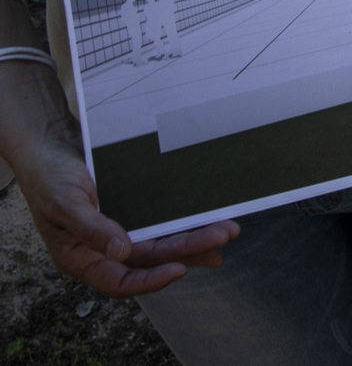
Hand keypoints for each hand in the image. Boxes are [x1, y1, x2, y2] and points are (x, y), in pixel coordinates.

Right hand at [10, 121, 236, 297]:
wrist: (51, 146)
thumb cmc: (48, 177)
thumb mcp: (63, 204)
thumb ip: (90, 229)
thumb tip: (121, 252)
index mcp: (81, 257)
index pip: (119, 282)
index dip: (150, 280)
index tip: (179, 269)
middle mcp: (104, 249)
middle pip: (151, 259)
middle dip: (187, 251)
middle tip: (222, 239)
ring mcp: (120, 230)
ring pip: (162, 241)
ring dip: (194, 238)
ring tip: (227, 232)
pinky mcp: (133, 210)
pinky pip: (162, 220)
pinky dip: (185, 221)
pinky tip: (209, 219)